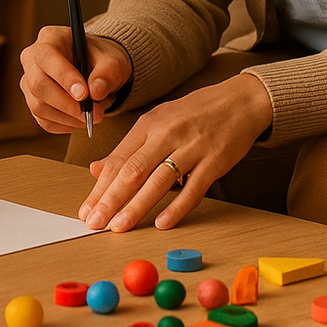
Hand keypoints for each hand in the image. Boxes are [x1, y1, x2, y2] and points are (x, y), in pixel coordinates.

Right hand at [19, 26, 131, 132]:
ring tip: (93, 115)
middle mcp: (33, 58)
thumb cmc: (102, 60)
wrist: (98, 70)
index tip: (84, 95)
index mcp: (50, 38)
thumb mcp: (113, 61)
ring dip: (69, 117)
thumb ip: (108, 72)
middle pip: (38, 85)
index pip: (47, 57)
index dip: (64, 77)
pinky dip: (65, 125)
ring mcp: (29, 81)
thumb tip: (95, 92)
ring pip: (39, 106)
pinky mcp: (33, 101)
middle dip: (67, 104)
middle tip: (94, 114)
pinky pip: (43, 120)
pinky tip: (81, 119)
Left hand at [78, 73, 270, 231]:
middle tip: (94, 222)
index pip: (118, 160)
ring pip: (159, 181)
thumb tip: (97, 170)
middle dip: (110, 199)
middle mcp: (167, 133)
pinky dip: (178, 207)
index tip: (86, 210)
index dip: (99, 187)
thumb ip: (129, 148)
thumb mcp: (158, 122)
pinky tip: (163, 223)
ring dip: (136, 206)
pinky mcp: (215, 160)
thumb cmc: (196, 113)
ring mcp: (192, 146)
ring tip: (119, 226)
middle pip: (132, 170)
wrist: (240, 100)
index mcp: (148, 124)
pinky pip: (194, 188)